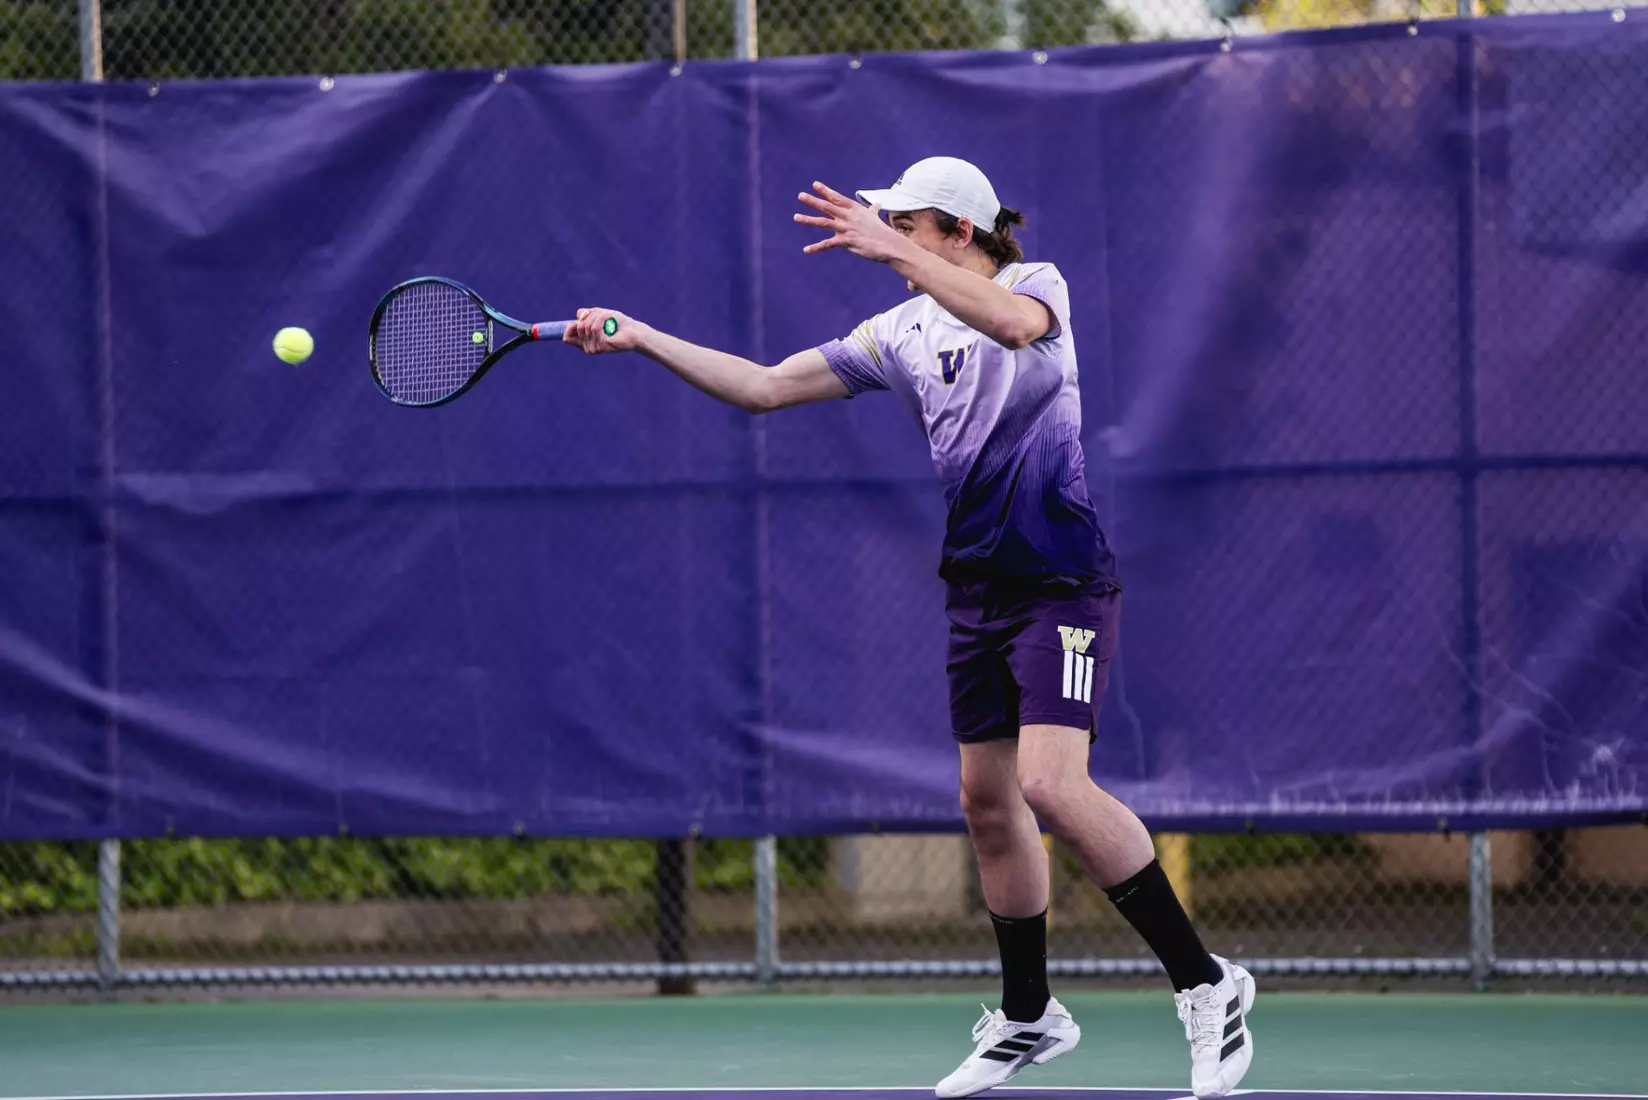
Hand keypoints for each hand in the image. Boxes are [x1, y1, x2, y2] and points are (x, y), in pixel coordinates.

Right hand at [563, 308, 643, 354]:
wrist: (632, 330)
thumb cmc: (617, 322)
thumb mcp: (598, 314)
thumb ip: (586, 315)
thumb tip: (578, 316)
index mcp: (585, 339)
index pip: (567, 337)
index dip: (569, 328)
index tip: (579, 319)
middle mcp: (587, 345)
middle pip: (576, 327)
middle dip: (588, 317)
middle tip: (601, 317)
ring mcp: (593, 347)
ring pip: (584, 326)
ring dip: (597, 318)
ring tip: (608, 322)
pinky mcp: (600, 347)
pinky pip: (594, 329)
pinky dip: (602, 322)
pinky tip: (610, 327)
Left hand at [794, 181, 908, 263]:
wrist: (890, 245)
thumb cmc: (883, 232)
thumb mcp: (876, 218)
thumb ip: (873, 210)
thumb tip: (878, 204)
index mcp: (854, 209)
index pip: (837, 198)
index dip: (825, 191)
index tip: (814, 184)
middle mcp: (849, 217)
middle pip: (827, 206)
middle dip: (813, 201)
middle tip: (800, 195)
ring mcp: (847, 228)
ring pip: (823, 223)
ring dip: (808, 219)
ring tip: (796, 217)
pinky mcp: (847, 241)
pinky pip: (828, 244)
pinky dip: (816, 247)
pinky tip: (806, 250)